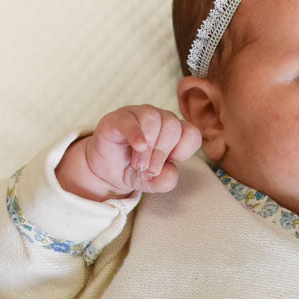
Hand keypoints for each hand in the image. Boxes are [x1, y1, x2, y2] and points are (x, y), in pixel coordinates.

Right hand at [56, 105, 201, 201]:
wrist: (107, 172)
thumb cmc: (135, 171)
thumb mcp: (153, 183)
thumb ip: (165, 181)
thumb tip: (170, 171)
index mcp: (174, 132)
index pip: (191, 133)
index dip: (185, 150)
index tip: (171, 162)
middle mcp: (159, 119)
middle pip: (172, 125)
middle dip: (162, 152)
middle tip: (149, 171)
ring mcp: (138, 115)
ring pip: (153, 119)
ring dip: (149, 147)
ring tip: (139, 165)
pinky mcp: (118, 118)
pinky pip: (130, 120)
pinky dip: (136, 133)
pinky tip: (139, 147)